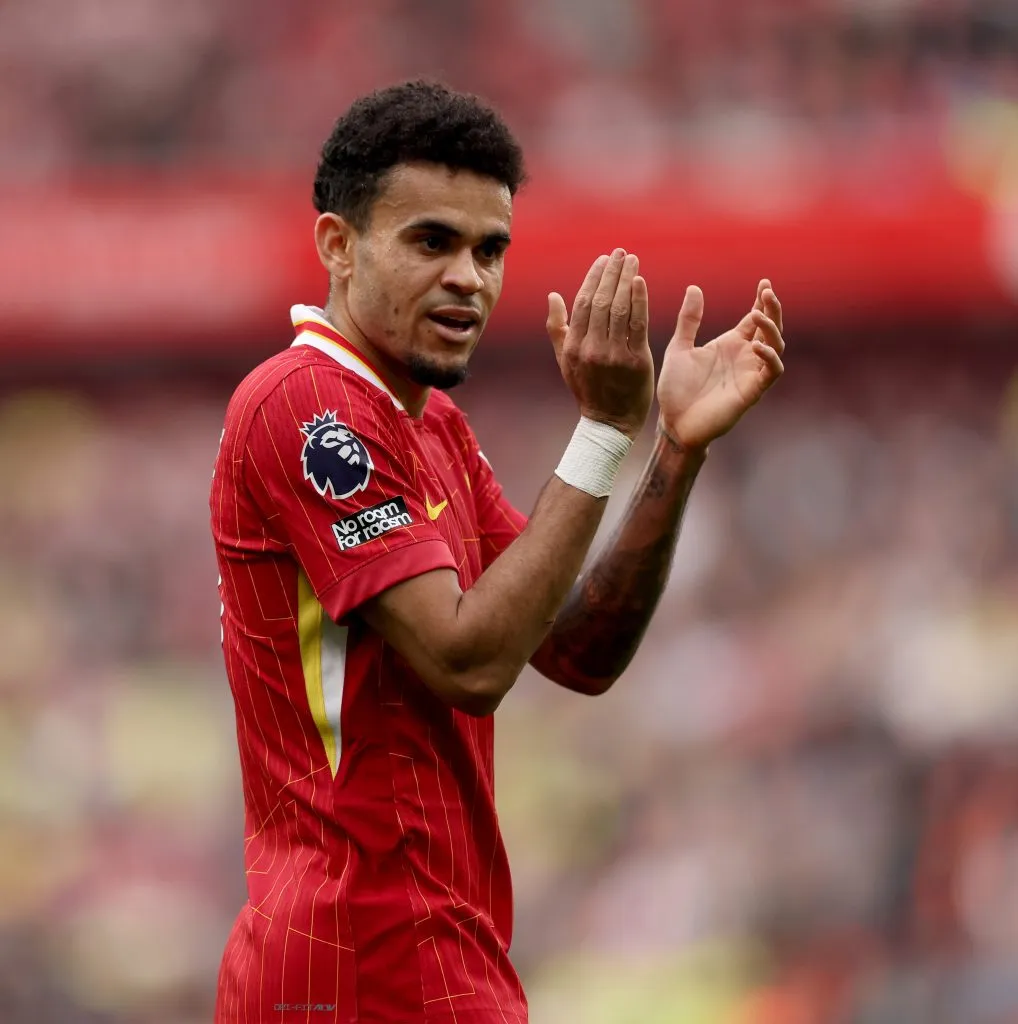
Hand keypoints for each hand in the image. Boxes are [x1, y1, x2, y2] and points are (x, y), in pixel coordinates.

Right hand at [547, 248, 654, 439]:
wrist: (609, 423)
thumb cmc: (588, 389)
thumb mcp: (566, 361)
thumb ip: (558, 328)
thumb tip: (553, 295)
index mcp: (574, 347)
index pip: (583, 303)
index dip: (594, 278)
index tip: (604, 259)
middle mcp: (591, 349)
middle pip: (602, 301)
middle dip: (612, 272)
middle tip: (621, 252)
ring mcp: (614, 355)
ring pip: (620, 309)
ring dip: (626, 280)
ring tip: (633, 260)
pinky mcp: (635, 362)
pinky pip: (637, 325)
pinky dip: (639, 300)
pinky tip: (641, 282)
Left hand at [657, 279, 784, 449]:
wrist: (673, 422)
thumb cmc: (676, 389)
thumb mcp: (679, 348)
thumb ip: (688, 320)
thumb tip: (694, 288)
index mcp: (730, 345)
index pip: (755, 318)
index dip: (762, 301)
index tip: (764, 283)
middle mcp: (744, 357)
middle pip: (770, 328)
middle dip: (773, 309)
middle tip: (767, 292)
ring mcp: (749, 374)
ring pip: (776, 347)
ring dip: (772, 329)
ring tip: (758, 316)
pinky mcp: (751, 392)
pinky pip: (770, 372)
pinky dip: (769, 357)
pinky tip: (757, 346)